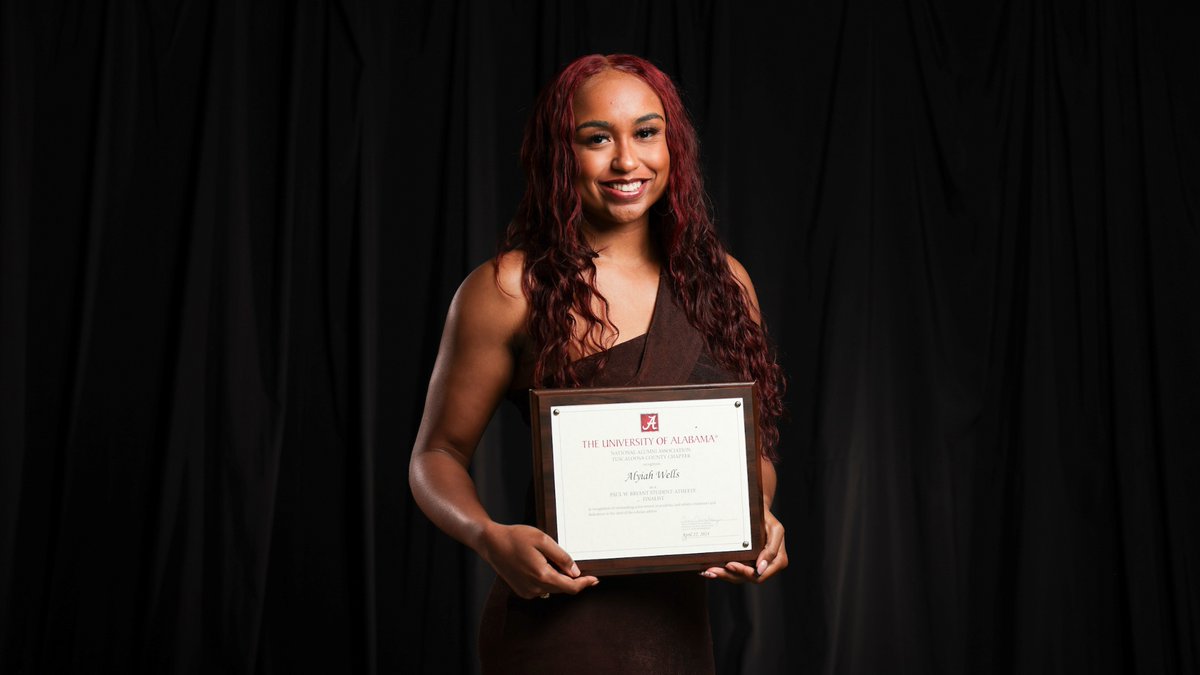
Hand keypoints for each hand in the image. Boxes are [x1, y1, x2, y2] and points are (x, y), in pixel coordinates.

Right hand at [480, 522, 599, 598]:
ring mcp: (527, 591)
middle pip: (563, 588)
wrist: (492, 543)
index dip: (585, 584)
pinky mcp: (522, 591)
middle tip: (576, 565)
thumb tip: (575, 572)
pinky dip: (547, 579)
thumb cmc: (516, 537)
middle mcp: (535, 588)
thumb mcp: (543, 540)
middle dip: (572, 579)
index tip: (595, 580)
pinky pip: (542, 588)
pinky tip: (541, 564)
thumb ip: (561, 557)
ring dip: (558, 578)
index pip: (571, 587)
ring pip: (552, 589)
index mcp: (542, 576)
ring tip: (550, 559)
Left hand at [701, 508, 786, 583]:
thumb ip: (771, 550)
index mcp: (777, 561)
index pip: (760, 575)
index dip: (745, 573)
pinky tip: (709, 570)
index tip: (730, 565)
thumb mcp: (775, 530)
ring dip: (723, 575)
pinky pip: (734, 571)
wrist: (758, 512)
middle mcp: (766, 566)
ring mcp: (755, 566)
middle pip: (746, 578)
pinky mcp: (746, 563)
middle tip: (713, 570)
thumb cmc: (767, 519)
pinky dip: (722, 571)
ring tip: (708, 572)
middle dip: (729, 575)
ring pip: (738, 577)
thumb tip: (760, 568)